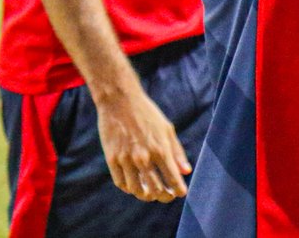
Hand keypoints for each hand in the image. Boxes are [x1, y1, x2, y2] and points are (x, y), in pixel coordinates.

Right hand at [96, 86, 191, 202]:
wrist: (120, 101)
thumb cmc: (147, 114)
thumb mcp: (166, 129)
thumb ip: (177, 152)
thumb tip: (186, 171)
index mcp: (161, 149)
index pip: (173, 179)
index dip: (178, 190)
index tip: (180, 193)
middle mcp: (144, 157)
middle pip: (156, 190)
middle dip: (164, 196)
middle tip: (167, 196)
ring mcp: (126, 160)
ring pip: (137, 190)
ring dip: (146, 195)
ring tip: (151, 193)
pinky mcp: (112, 159)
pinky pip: (121, 183)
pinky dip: (129, 188)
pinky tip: (135, 185)